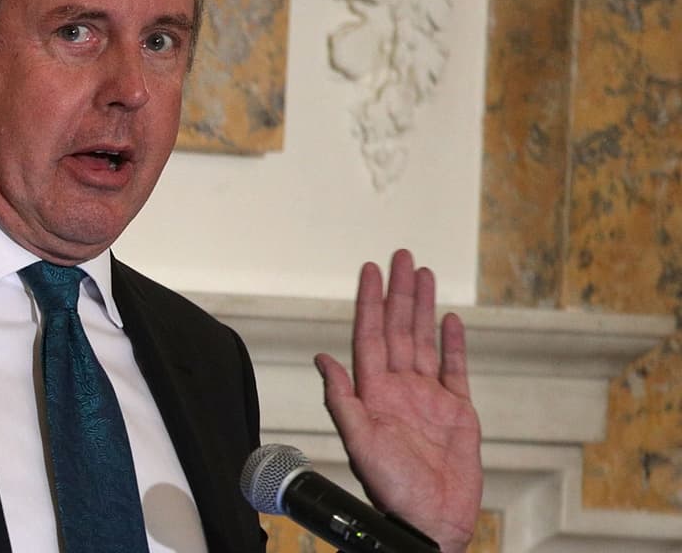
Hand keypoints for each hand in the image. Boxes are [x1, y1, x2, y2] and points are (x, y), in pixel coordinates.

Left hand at [314, 250, 481, 552]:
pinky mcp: (456, 411)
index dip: (369, 301)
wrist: (431, 521)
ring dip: (422, 307)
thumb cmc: (391, 490)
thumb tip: (322, 358)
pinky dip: (452, 343)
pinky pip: (454, 368)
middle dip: (398, 292)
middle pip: (397, 329)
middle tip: (401, 256)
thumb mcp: (360, 442)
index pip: (369, 335)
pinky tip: (449, 319)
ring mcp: (428, 398)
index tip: (370, 269)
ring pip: (423, 341)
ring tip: (423, 274)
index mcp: (372, 393)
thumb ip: (342, 399)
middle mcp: (398, 389)